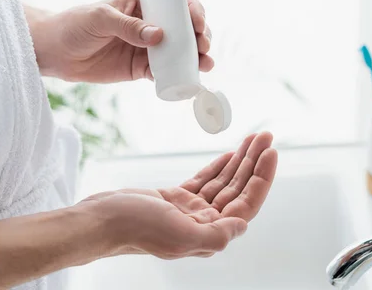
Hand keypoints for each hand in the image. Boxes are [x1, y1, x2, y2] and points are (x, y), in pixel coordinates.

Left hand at [29, 0, 213, 82]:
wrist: (55, 53)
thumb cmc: (74, 25)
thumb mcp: (99, 18)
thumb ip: (128, 26)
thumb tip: (159, 36)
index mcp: (142, 2)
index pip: (174, 1)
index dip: (192, 9)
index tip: (197, 22)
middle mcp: (150, 23)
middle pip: (184, 27)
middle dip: (200, 35)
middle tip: (204, 46)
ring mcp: (147, 47)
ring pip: (179, 51)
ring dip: (196, 57)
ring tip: (206, 64)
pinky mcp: (140, 68)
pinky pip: (165, 72)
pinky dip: (178, 76)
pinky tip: (189, 80)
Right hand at [78, 132, 276, 259]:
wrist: (101, 220)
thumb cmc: (135, 228)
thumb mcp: (180, 234)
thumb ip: (216, 235)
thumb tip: (243, 225)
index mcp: (208, 233)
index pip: (246, 204)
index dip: (261, 178)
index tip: (270, 153)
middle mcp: (203, 223)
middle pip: (238, 189)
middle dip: (253, 162)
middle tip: (265, 136)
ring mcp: (189, 210)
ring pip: (223, 182)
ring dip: (239, 160)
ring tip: (253, 138)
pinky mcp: (175, 199)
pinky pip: (204, 181)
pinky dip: (218, 167)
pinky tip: (229, 154)